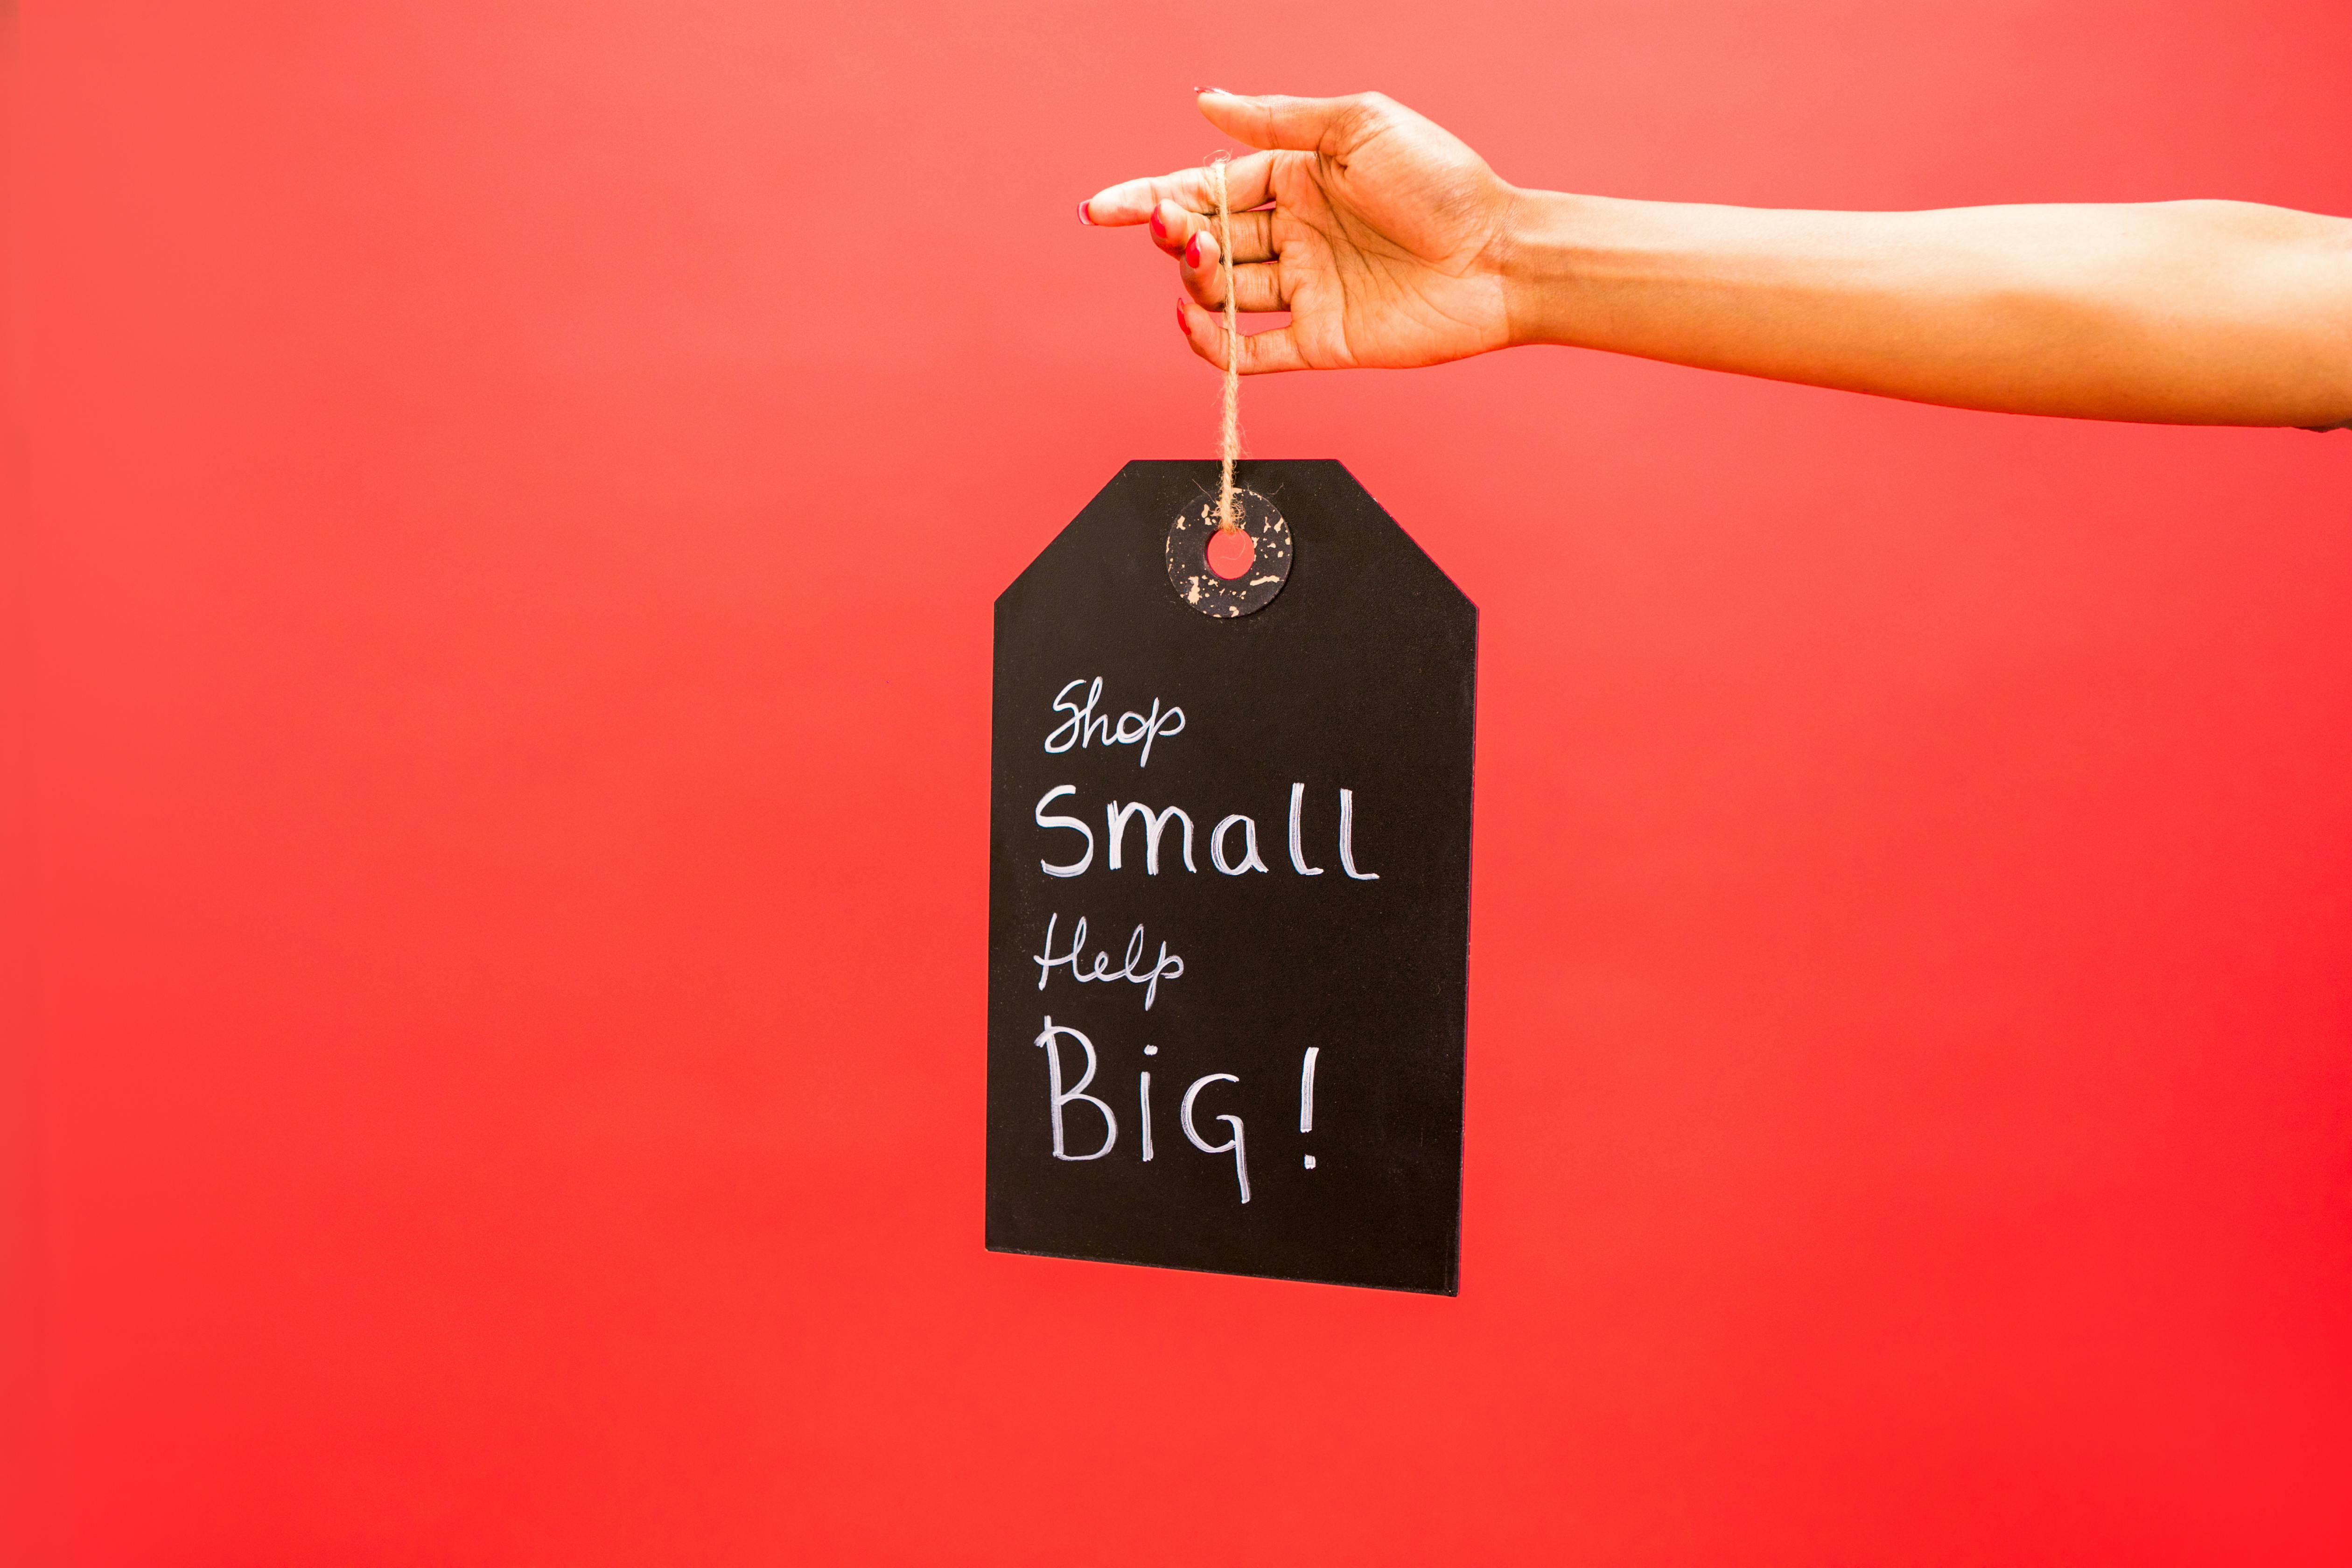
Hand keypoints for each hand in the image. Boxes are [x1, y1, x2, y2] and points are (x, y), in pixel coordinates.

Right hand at [1081, 91, 1519, 373]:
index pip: (1208, 187)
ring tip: (1206, 262)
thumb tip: (1205, 101)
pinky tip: (1193, 326)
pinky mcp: (1321, 341)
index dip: (1152, 197)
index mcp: (1298, 178)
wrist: (1500, 256)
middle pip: (1207, 240)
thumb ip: (1275, 120)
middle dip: (1175, 236)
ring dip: (1197, 281)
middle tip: (1173, 231)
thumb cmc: (1442, 182)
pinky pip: (1251, 353)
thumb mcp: (1356, 125)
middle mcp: (1295, 234)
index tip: (1103, 209)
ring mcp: (1306, 289)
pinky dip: (1214, 348)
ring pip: (1222, 293)